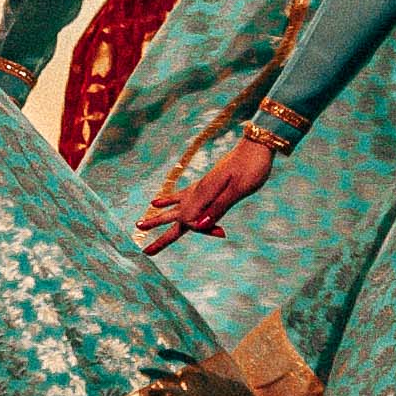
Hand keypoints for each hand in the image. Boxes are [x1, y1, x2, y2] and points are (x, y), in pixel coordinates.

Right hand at [142, 134, 276, 253]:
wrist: (257, 144)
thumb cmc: (252, 167)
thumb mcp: (239, 189)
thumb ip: (219, 207)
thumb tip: (200, 225)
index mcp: (205, 194)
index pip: (191, 221)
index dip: (200, 230)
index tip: (220, 232)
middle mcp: (197, 191)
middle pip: (175, 217)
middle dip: (160, 234)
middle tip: (144, 251)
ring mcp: (199, 186)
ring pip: (174, 207)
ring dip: (158, 218)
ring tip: (139, 225)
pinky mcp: (204, 183)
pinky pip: (182, 195)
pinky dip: (168, 201)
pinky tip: (156, 202)